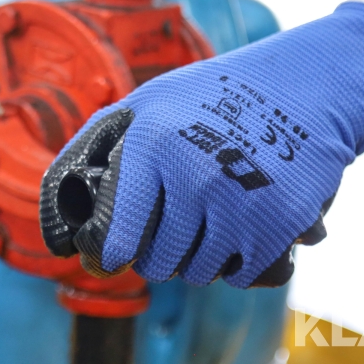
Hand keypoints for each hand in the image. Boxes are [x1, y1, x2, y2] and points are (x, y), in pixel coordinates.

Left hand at [40, 1, 363, 287]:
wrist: (302, 88)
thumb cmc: (214, 96)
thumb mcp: (149, 101)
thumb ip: (101, 144)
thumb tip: (61, 202)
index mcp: (152, 142)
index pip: (119, 232)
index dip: (113, 253)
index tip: (112, 260)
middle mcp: (193, 174)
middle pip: (158, 261)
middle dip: (160, 252)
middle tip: (174, 225)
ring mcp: (238, 201)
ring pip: (198, 271)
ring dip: (199, 257)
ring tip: (209, 218)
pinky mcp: (279, 223)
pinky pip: (241, 275)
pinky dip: (238, 261)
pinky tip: (240, 227)